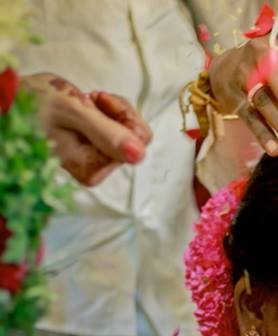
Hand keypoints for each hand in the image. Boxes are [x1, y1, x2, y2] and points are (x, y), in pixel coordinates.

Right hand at [20, 74, 151, 185]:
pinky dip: (104, 112)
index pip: (138, 144)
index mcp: (90, 167)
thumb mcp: (71, 110)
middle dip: (116, 112)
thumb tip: (138, 155)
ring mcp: (93, 160)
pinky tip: (85, 105)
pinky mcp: (91, 150)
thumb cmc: (30, 103)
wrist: (7, 101)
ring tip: (83, 101)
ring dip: (109, 111)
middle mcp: (94, 169)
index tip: (98, 98)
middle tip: (89, 99)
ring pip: (127, 133)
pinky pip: (115, 131)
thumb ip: (105, 132)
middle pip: (134, 139)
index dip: (124, 115)